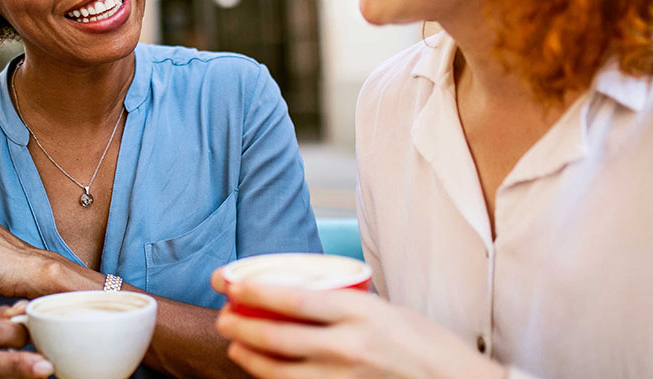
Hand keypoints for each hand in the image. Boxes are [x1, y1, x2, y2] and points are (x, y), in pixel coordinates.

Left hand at [210, 269, 503, 378]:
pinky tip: (265, 373)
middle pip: (276, 336)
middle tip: (224, 316)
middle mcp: (348, 347)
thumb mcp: (387, 310)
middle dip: (240, 325)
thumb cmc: (428, 346)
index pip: (291, 298)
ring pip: (278, 371)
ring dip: (249, 357)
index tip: (228, 282)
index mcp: (359, 313)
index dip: (252, 291)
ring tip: (237, 345)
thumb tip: (304, 295)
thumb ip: (346, 305)